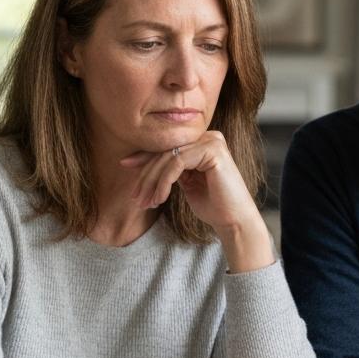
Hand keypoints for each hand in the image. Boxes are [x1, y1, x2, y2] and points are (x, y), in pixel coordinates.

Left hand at [120, 131, 272, 270]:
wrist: (234, 220)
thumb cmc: (212, 205)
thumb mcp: (185, 182)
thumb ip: (170, 169)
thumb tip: (139, 161)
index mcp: (202, 141)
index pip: (168, 146)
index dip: (144, 156)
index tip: (124, 165)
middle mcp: (209, 137)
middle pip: (166, 151)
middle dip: (146, 175)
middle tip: (135, 196)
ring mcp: (212, 141)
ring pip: (169, 157)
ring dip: (153, 182)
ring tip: (146, 202)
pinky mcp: (212, 150)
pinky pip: (177, 163)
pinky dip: (164, 182)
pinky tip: (159, 198)